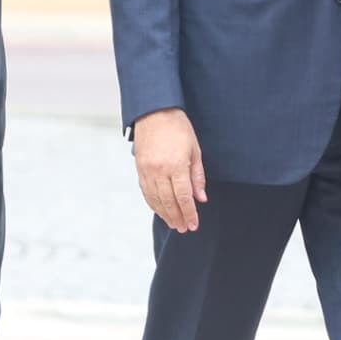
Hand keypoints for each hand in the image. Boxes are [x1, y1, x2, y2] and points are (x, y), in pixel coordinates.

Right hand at [133, 107, 206, 232]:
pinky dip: (152, 202)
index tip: (194, 225)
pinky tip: (159, 209)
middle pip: (169, 202)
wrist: (154, 111)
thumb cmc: (178, 127)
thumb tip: (201, 198)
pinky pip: (145, 190)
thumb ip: (197, 176)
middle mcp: (160, 170)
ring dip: (164, 214)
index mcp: (176, 165)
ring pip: (156, 199)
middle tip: (184, 228)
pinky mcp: (139, 167)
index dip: (189, 213)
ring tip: (173, 223)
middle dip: (177, 217)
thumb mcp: (194, 150)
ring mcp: (147, 169)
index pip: (184, 197)